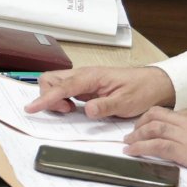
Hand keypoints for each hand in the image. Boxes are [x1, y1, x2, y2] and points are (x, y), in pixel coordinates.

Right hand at [26, 65, 174, 118]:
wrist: (155, 84)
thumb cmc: (142, 89)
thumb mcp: (127, 101)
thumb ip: (105, 106)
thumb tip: (86, 110)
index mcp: (92, 77)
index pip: (62, 87)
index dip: (45, 98)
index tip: (32, 108)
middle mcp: (84, 76)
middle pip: (50, 79)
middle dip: (48, 96)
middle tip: (65, 111)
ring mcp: (83, 81)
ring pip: (55, 84)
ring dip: (54, 98)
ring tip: (70, 111)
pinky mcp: (85, 88)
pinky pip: (64, 90)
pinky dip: (61, 100)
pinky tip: (72, 108)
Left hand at [121, 106, 186, 180]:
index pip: (172, 113)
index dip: (156, 120)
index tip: (149, 126)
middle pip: (156, 115)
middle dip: (141, 123)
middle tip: (133, 132)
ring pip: (152, 128)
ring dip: (136, 135)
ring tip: (128, 142)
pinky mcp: (185, 150)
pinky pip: (156, 146)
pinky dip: (141, 147)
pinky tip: (132, 151)